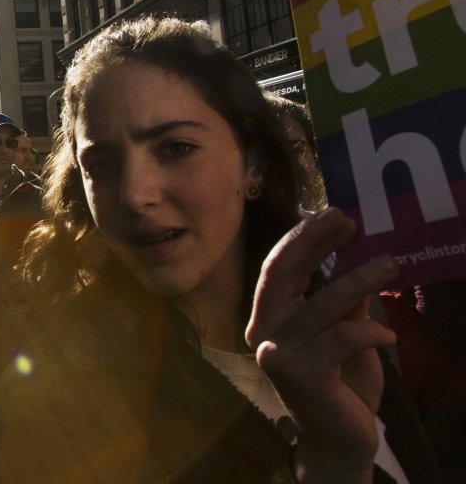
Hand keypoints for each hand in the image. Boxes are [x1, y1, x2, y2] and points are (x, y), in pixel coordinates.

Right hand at [246, 209, 398, 482]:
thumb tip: (353, 250)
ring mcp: (278, 355)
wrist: (342, 439)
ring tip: (392, 265)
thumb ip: (342, 297)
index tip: (338, 216)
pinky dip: (369, 333)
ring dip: (360, 279)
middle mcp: (263, 332)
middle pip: (281, 273)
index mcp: (267, 317)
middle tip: (348, 220)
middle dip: (313, 241)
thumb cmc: (341, 382)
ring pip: (321, 305)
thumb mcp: (344, 329)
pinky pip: (340, 339)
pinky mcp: (301, 376)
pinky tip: (388, 339)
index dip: (304, 237)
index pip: (278, 266)